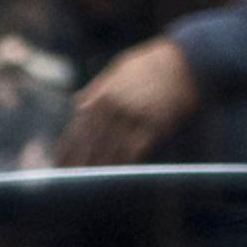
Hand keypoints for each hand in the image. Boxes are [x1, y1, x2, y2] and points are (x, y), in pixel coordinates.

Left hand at [58, 37, 198, 167]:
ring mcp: (133, 117)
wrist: (188, 61)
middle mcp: (113, 108)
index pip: (78, 129)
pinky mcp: (153, 125)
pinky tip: (117, 176)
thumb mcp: (118, 70)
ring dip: (99, 169)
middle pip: (90, 144)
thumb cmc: (153, 64)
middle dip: (79, 164)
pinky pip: (134, 151)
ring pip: (110, 150)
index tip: (58, 165)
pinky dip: (124, 164)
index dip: (67, 150)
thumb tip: (78, 103)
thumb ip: (97, 88)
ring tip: (90, 185)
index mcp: (101, 96)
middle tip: (69, 181)